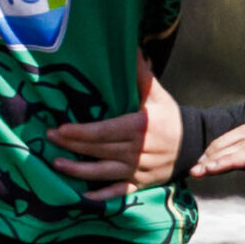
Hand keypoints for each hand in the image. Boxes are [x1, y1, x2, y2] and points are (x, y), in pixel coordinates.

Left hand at [49, 62, 182, 196]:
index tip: (61, 129)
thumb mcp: (158, 95)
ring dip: (79, 171)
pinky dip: (102, 196)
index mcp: (139, 128)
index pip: (104, 131)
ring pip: (104, 172)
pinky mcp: (141, 184)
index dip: (81, 132)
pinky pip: (119, 192)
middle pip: (99, 150)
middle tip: (50, 139)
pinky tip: (83, 198)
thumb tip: (131, 46)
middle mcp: (137, 151)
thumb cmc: (170, 118)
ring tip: (57, 165)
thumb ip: (141, 74)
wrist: (194, 145)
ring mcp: (138, 170)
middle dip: (72, 146)